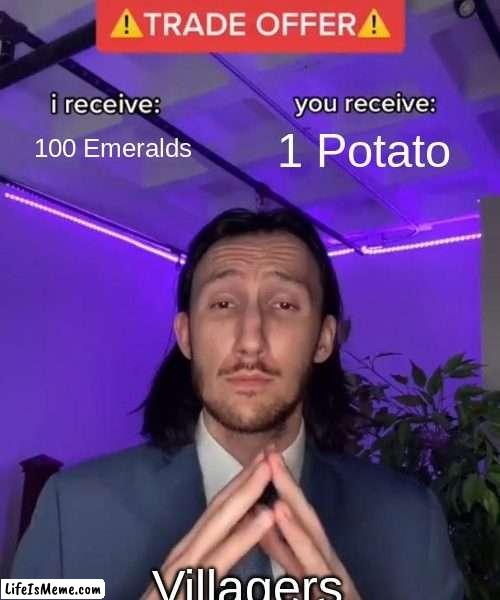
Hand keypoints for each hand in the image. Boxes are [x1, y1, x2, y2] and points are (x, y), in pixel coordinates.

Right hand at [141, 449, 274, 599]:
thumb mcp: (195, 588)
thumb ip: (216, 560)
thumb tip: (244, 531)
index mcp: (190, 556)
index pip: (218, 512)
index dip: (241, 485)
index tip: (263, 462)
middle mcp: (184, 556)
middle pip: (218, 509)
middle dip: (246, 479)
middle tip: (271, 449)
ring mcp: (181, 572)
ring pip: (217, 526)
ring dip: (246, 495)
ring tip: (268, 470)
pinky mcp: (186, 588)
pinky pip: (218, 560)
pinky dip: (242, 536)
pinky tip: (263, 518)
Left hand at [259, 450, 361, 599]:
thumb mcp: (304, 577)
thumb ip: (284, 550)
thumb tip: (263, 518)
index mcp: (316, 561)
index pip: (299, 518)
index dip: (283, 487)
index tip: (263, 459)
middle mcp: (330, 569)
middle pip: (308, 523)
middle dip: (289, 488)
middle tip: (270, 454)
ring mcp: (338, 586)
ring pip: (318, 551)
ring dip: (299, 520)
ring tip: (279, 490)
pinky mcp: (340, 598)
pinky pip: (320, 580)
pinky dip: (304, 558)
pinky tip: (289, 543)